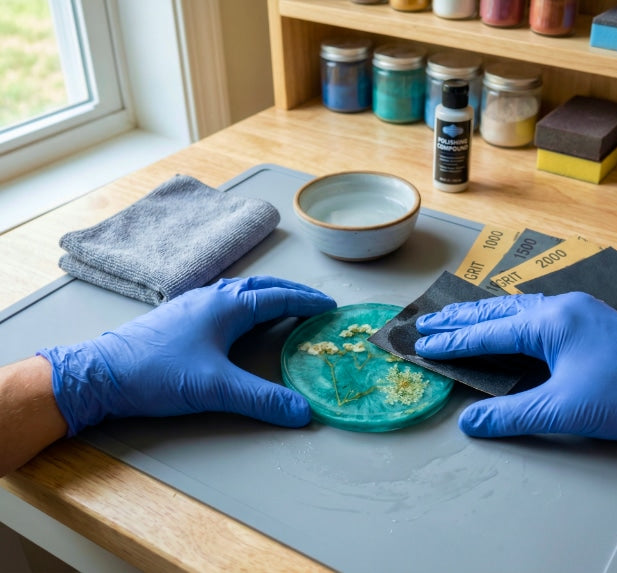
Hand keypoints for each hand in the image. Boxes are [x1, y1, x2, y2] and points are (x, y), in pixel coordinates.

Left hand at [38, 276, 335, 434]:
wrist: (101, 372)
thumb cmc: (158, 373)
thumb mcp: (215, 388)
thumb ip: (262, 400)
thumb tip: (303, 412)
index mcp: (228, 305)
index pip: (279, 297)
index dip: (307, 302)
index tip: (331, 307)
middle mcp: (213, 296)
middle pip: (262, 286)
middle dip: (292, 293)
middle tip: (315, 304)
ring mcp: (194, 302)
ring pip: (242, 290)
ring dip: (268, 295)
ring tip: (285, 306)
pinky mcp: (181, 314)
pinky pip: (225, 298)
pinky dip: (246, 302)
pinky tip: (241, 317)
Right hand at [414, 292, 616, 451]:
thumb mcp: (563, 410)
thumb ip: (511, 415)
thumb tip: (471, 423)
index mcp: (551, 322)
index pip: (490, 332)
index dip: (454, 341)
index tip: (424, 343)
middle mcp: (560, 307)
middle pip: (497, 311)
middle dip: (459, 319)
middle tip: (426, 322)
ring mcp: (576, 309)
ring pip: (516, 307)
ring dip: (483, 314)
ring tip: (452, 317)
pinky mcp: (587, 318)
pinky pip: (535, 310)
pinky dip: (508, 316)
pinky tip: (502, 318)